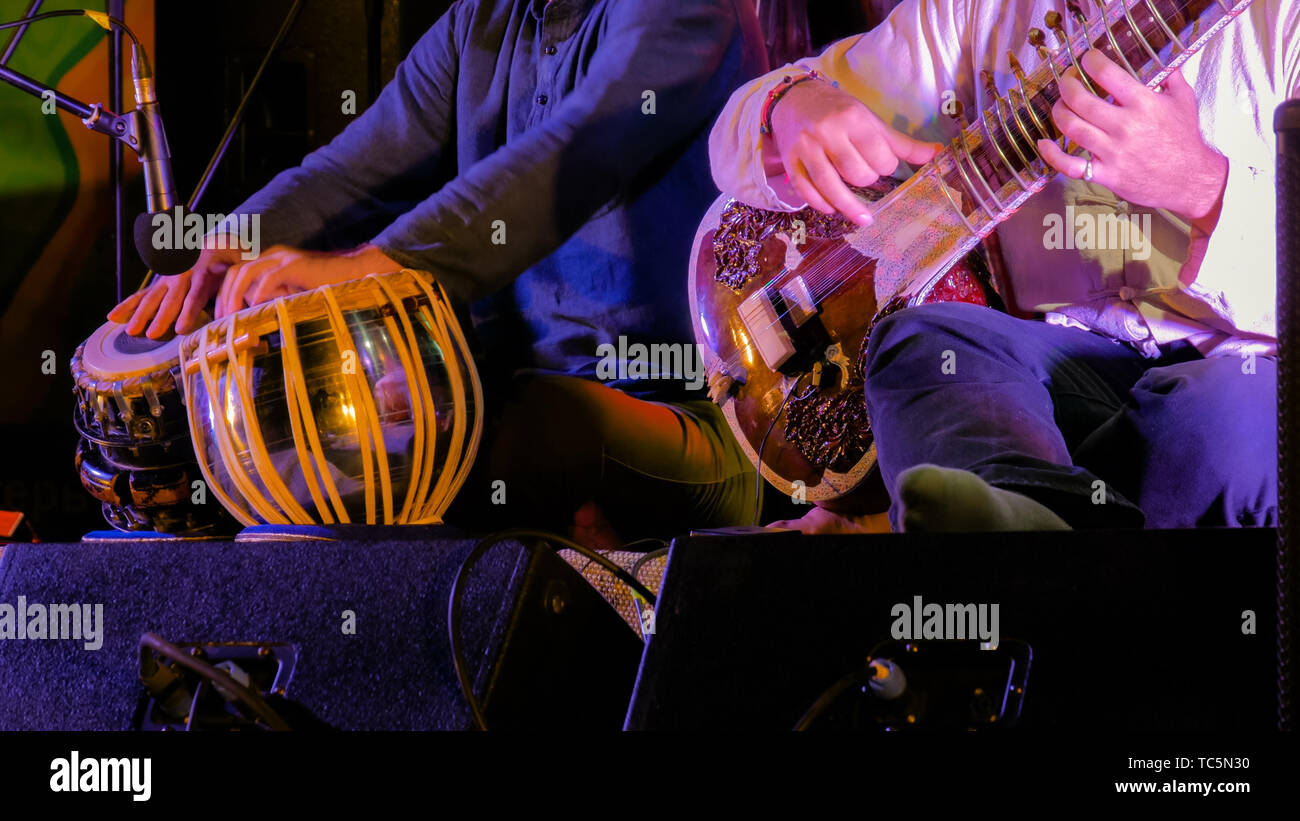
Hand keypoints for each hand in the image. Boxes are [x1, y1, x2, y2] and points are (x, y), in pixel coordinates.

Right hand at [108, 245, 242, 337]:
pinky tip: (112, 317)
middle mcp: (182, 276)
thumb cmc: (230, 260)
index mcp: (203, 273)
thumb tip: (239, 300)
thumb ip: (236, 282)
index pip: (195, 296)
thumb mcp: (238, 266)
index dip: (188, 312)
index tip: (182, 328)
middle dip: (160, 317)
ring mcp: (168, 279)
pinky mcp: (159, 283)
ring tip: (130, 331)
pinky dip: (127, 305)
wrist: (214, 242)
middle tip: (152, 334)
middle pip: (170, 300)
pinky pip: (141, 294)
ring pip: (151, 297)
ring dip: (140, 315)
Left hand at [215, 244, 401, 318]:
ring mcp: (284, 258)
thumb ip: (276, 297)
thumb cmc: (327, 285)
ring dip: (235, 295)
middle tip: (221, 318)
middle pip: (236, 271)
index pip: (237, 273)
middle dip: (224, 295)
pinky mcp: (295, 264)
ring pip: (246, 272)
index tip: (222, 315)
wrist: (354, 271)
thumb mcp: (295, 291)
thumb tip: (255, 315)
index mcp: (270, 260)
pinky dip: (259, 292)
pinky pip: (269, 277)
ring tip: (232, 315)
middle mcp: (273, 255)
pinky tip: (255, 306)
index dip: (225, 293)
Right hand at [767, 78, 942, 225]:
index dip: (886, 166)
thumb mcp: (869, 119)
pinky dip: (821, 203)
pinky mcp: (791, 161)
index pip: (878, 154)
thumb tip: (936, 154)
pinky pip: (806, 190)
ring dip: (849, 206)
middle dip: (867, 179)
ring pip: (830, 185)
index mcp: (852, 118)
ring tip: (864, 219)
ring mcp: (806, 148)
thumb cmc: (837, 110)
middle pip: (856, 172)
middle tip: (866, 174)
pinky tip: (832, 210)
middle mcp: (827, 132)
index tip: (883, 164)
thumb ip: (900, 142)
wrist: (795, 99)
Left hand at [1037, 49, 1227, 222]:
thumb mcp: (1184, 100)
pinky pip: (1071, 166)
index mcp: (1144, 104)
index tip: (1086, 59)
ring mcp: (1113, 151)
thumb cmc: (1185, 137)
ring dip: (1059, 112)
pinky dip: (1053, 155)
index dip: (1091, 62)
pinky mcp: (1106, 174)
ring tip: (1060, 104)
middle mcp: (1125, 126)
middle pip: (1081, 101)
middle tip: (1066, 80)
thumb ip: (1171, 76)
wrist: (1190, 178)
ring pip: (1073, 128)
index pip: (1108, 75)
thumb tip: (1162, 56)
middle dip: (1067, 85)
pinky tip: (1044, 144)